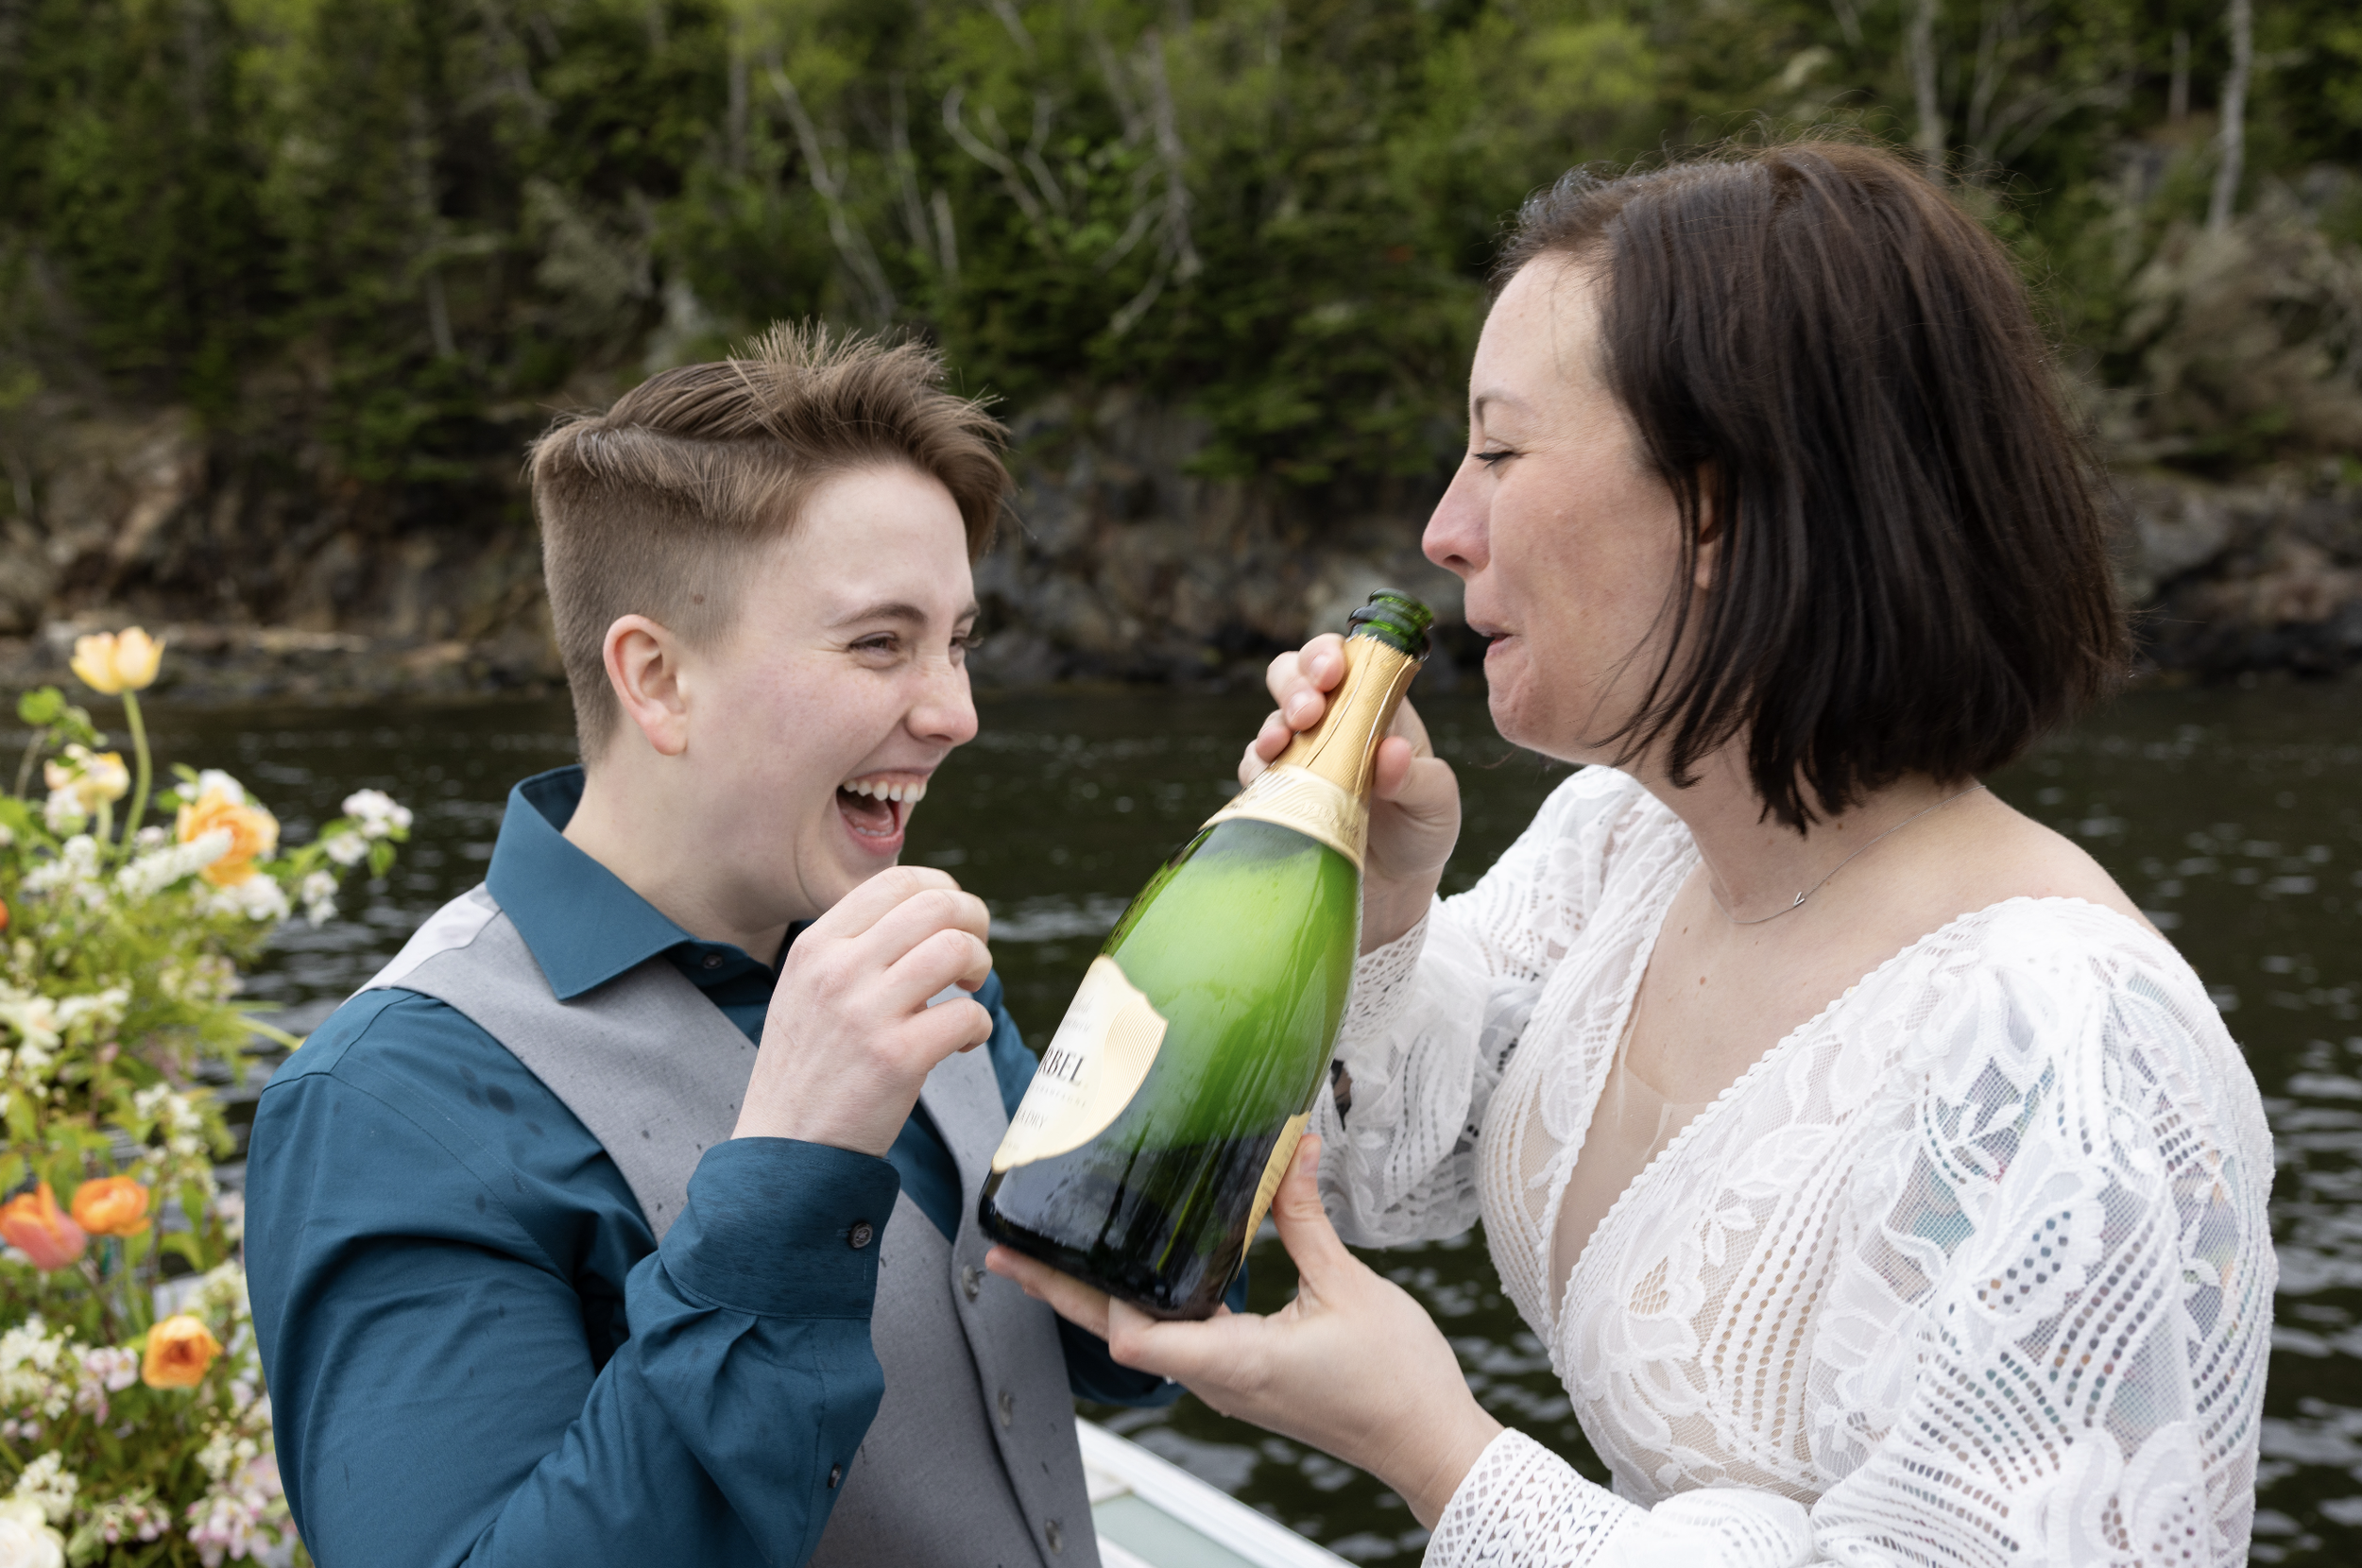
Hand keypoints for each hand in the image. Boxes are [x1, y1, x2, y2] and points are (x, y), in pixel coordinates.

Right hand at [733, 866, 993, 1155]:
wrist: (784, 1149)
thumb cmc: (808, 1067)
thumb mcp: (807, 988)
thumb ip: (853, 948)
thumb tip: (926, 912)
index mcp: (816, 946)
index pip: (896, 880)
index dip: (943, 890)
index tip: (955, 918)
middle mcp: (838, 970)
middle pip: (937, 905)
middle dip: (975, 921)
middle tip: (974, 955)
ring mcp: (867, 1012)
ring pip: (958, 949)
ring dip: (981, 966)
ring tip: (968, 991)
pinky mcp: (897, 1058)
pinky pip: (968, 1015)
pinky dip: (979, 1027)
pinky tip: (961, 1043)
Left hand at [986, 1137, 1501, 1527]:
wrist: (1428, 1441)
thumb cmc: (1397, 1380)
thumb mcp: (1348, 1287)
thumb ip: (1306, 1218)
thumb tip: (1290, 1147)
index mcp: (1234, 1360)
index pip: (1132, 1338)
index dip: (1091, 1295)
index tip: (1050, 1249)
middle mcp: (1217, 1378)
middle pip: (1118, 1335)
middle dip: (1061, 1292)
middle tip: (1007, 1254)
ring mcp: (1227, 1382)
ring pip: (1144, 1338)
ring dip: (1099, 1297)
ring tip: (1059, 1250)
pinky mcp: (1244, 1377)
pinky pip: (1179, 1339)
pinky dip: (1148, 1304)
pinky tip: (1142, 1269)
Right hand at [1246, 634, 1459, 949]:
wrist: (1394, 889)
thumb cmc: (1422, 831)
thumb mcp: (1438, 804)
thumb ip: (1419, 778)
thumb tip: (1391, 752)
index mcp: (1376, 707)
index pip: (1348, 659)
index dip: (1331, 654)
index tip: (1332, 671)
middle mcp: (1332, 722)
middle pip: (1295, 674)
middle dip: (1294, 682)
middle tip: (1307, 710)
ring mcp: (1301, 755)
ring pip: (1271, 718)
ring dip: (1272, 725)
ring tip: (1282, 745)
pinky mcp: (1279, 791)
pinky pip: (1255, 768)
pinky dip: (1257, 768)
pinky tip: (1269, 779)